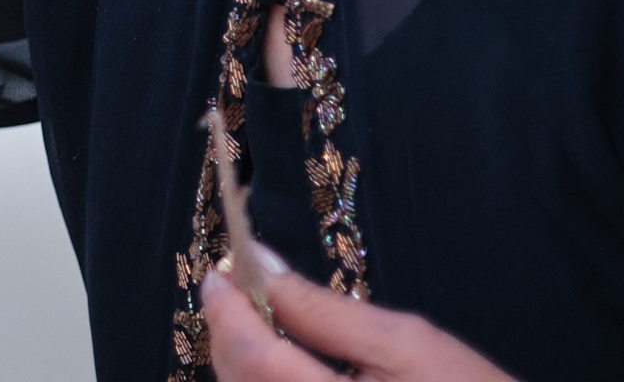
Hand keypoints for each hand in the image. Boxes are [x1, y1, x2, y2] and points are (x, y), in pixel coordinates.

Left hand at [203, 252, 515, 380]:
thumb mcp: (404, 342)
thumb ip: (321, 308)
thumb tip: (256, 261)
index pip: (256, 360)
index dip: (227, 311)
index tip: (219, 271)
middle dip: (229, 332)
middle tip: (234, 287)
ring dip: (239, 359)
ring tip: (256, 320)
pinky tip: (273, 360)